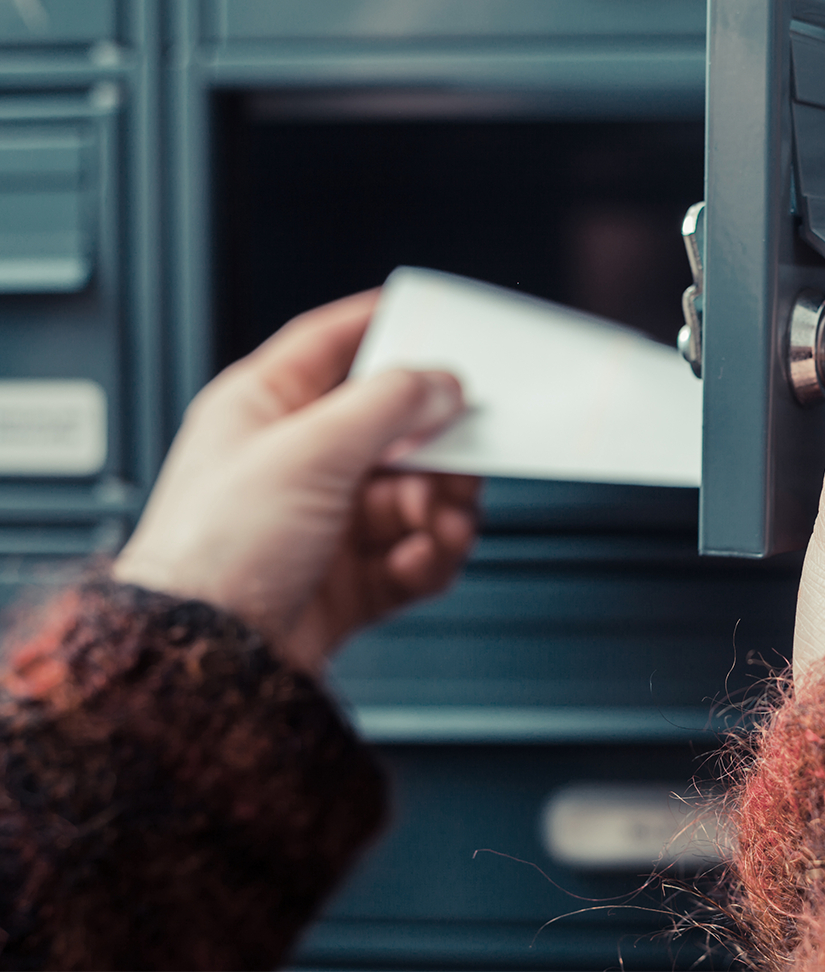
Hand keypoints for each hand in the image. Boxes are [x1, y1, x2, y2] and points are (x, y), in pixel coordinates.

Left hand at [113, 290, 479, 673]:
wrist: (208, 661)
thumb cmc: (216, 550)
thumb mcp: (310, 451)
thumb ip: (387, 405)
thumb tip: (440, 383)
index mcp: (265, 410)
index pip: (331, 345)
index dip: (380, 325)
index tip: (432, 317)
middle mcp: (298, 462)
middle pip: (392, 430)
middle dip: (435, 447)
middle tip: (463, 455)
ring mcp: (326, 522)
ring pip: (413, 495)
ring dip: (440, 507)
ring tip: (443, 521)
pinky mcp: (350, 578)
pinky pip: (413, 554)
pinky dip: (431, 555)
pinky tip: (424, 557)